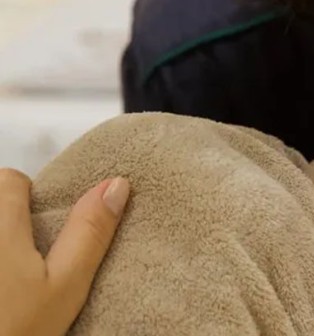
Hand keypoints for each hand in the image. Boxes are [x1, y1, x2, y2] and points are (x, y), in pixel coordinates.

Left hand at [0, 169, 129, 335]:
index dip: (29, 198)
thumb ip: (89, 233)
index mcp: (0, 223)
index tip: (40, 230)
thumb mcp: (65, 287)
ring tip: (6, 277)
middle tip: (22, 259)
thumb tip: (117, 185)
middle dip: (6, 220)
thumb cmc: (14, 330)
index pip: (11, 178)